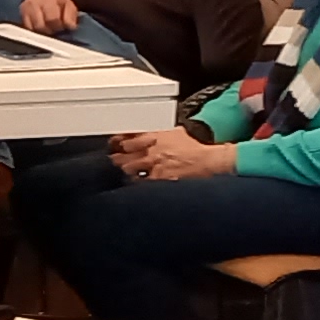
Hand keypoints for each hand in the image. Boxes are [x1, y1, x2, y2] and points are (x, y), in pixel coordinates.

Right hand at [20, 0, 79, 33]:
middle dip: (49, 31)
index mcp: (48, 0)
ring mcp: (25, 10)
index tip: (61, 27)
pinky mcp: (20, 16)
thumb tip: (70, 27)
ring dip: (41, 33)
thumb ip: (71, 16)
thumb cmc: (58, 3)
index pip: (53, 19)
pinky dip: (34, 32)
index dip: (59, 26)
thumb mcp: (69, 6)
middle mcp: (34, 4)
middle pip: (40, 26)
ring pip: (33, 30)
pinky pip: (27, 30)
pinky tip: (40, 30)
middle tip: (54, 29)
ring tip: (47, 29)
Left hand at [110, 127, 234, 181]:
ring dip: (122, 172)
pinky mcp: (159, 178)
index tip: (112, 146)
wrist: (208, 160)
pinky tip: (131, 187)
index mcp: (154, 136)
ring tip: (119, 175)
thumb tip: (153, 136)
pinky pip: (141, 182)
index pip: (127, 138)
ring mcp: (154, 164)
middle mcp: (151, 149)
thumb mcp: (176, 132)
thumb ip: (161, 134)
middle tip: (111, 163)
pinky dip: (135, 184)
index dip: (116, 143)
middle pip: (123, 154)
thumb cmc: (195, 148)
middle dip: (116, 159)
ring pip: (128, 168)